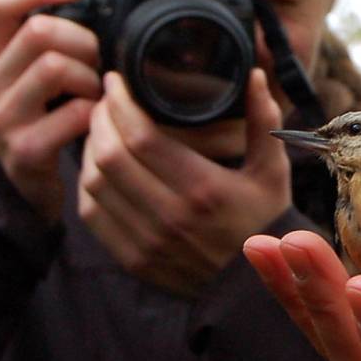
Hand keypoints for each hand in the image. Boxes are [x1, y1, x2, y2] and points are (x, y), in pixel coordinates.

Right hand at [0, 0, 101, 221]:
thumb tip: (90, 2)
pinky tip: (95, 119)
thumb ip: (50, 45)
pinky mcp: (25, 150)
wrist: (27, 188)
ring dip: (91, 78)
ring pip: (56, 67)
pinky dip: (95, 112)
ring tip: (96, 94)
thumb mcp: (34, 80)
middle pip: (39, 31)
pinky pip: (73, 113)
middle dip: (83, 41)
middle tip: (97, 63)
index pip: (1, 5)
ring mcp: (3, 119)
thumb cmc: (44, 121)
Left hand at [78, 69, 290, 297]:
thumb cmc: (264, 220)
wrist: (254, 287)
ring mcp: (147, 241)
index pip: (141, 137)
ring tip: (99, 129)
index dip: (120, 104)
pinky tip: (98, 167)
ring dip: (89, 150)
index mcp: (203, 188)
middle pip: (110, 157)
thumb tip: (254, 74)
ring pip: (94, 184)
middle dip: (100, 120)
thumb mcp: (272, 170)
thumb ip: (262, 120)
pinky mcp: (133, 259)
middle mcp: (170, 216)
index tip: (114, 81)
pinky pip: (92, 215)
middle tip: (104, 101)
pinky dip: (88, 185)